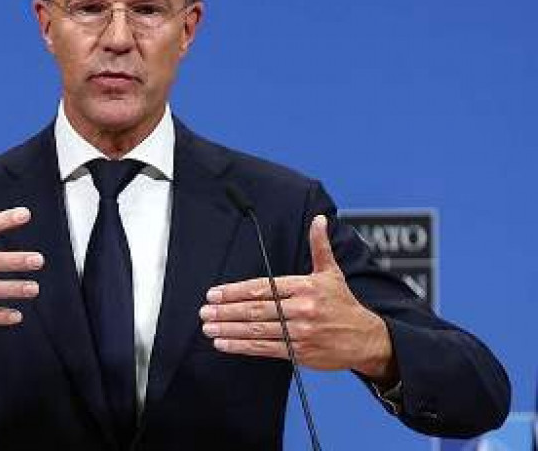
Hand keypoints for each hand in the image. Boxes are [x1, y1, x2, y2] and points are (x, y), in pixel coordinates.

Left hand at [199, 215, 395, 381]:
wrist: (365, 339)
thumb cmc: (343, 304)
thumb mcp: (331, 272)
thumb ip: (319, 245)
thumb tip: (318, 219)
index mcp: (305, 287)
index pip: (263, 287)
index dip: (236, 291)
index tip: (215, 293)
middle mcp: (302, 309)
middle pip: (257, 309)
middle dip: (227, 310)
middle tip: (205, 311)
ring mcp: (300, 332)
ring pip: (258, 330)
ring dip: (230, 329)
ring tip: (209, 327)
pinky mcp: (299, 352)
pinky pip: (265, 349)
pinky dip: (242, 346)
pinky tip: (224, 343)